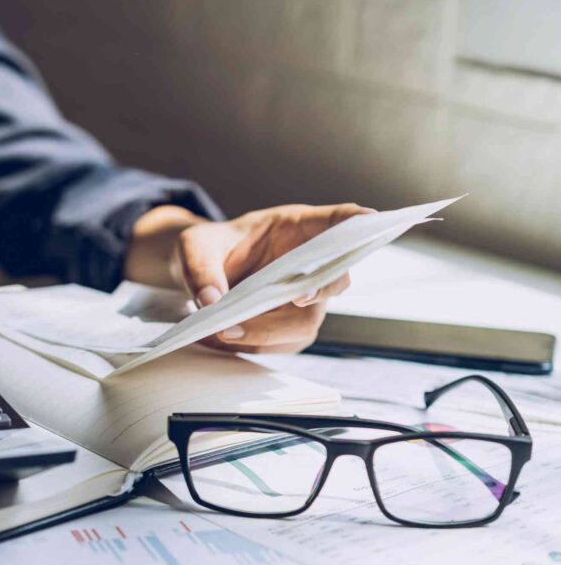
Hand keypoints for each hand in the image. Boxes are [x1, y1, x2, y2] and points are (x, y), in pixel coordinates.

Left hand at [124, 203, 373, 352]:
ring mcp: (303, 297)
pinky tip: (223, 338)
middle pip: (333, 280)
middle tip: (294, 298)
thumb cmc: (205, 249)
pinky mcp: (288, 325)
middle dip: (316, 291)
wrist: (198, 275)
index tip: (371, 219)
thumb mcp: (193, 246)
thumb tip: (212, 301)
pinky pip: (284, 342)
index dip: (357, 221)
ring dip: (270, 331)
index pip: (337, 220)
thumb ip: (200, 267)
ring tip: (225, 331)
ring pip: (307, 321)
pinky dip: (255, 345)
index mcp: (296, 227)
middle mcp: (308, 264)